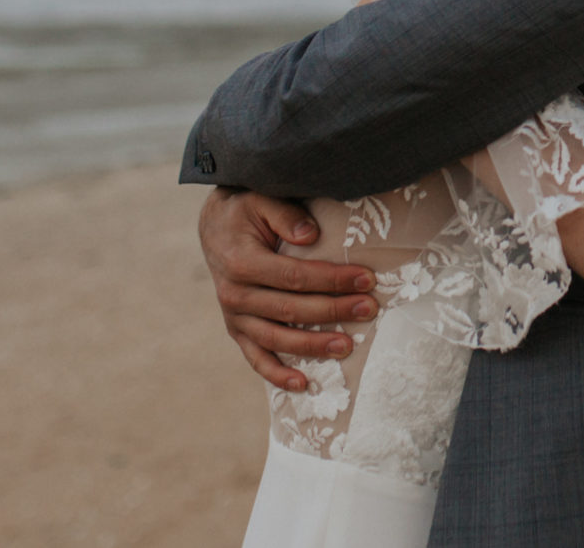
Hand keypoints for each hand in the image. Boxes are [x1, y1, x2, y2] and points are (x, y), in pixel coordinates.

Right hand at [198, 188, 376, 391]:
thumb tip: (311, 236)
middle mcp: (235, 294)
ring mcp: (234, 317)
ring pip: (277, 339)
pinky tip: (304, 384)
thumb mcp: (262, 199)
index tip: (366, 279)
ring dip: (314, 346)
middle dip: (334, 310)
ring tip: (348, 346)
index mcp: (242, 262)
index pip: (296, 277)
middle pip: (292, 309)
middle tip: (369, 309)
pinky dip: (278, 374)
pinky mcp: (237, 330)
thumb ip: (285, 214)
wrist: (215, 226)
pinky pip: (256, 357)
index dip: (332, 280)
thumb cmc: (246, 210)